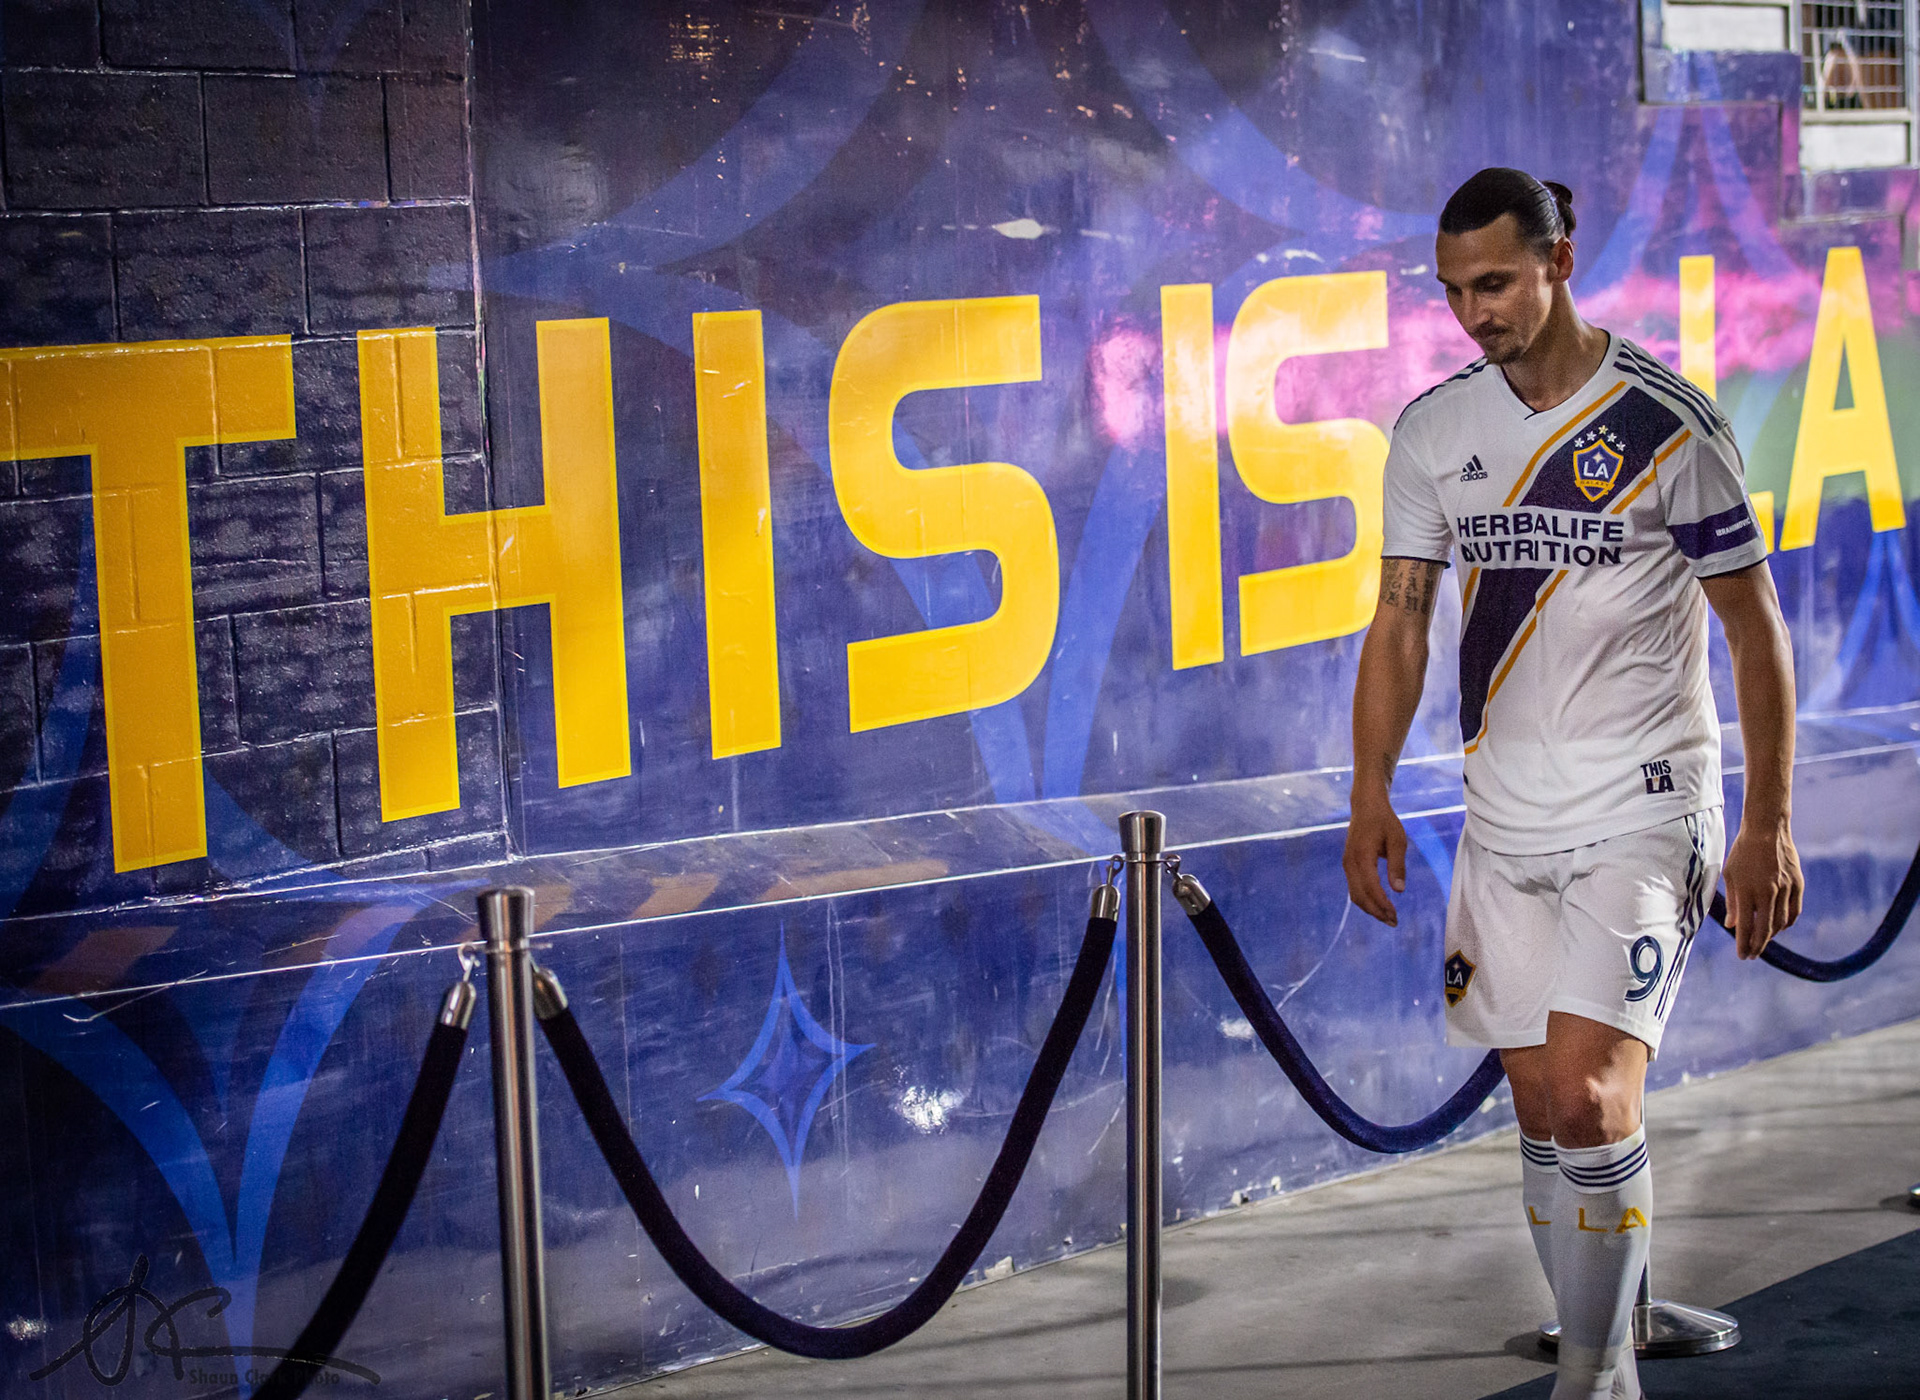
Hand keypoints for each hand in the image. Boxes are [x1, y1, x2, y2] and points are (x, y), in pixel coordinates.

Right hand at [1343, 796, 1407, 925]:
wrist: (1366, 806)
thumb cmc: (1384, 821)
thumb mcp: (1398, 840)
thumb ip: (1397, 865)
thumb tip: (1399, 890)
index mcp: (1362, 855)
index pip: (1371, 887)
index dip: (1382, 903)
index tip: (1395, 915)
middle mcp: (1350, 862)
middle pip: (1360, 896)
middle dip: (1376, 911)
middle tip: (1394, 922)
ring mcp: (1347, 864)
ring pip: (1355, 894)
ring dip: (1370, 908)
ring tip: (1388, 917)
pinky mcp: (1349, 865)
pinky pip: (1354, 888)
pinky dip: (1365, 900)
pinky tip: (1379, 904)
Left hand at [1721, 814, 1802, 958]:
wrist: (1768, 830)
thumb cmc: (1743, 852)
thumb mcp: (1730, 875)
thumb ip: (1732, 902)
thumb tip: (1732, 926)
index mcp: (1747, 891)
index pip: (1745, 926)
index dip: (1743, 944)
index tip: (1742, 956)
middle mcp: (1767, 893)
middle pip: (1765, 929)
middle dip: (1757, 945)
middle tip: (1751, 955)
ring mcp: (1785, 889)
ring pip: (1781, 923)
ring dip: (1771, 936)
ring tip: (1762, 941)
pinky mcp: (1798, 885)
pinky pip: (1794, 912)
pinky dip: (1787, 923)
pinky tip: (1779, 927)